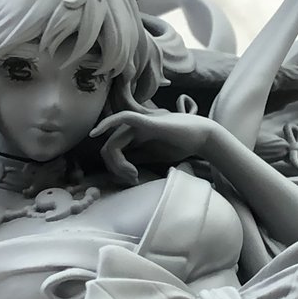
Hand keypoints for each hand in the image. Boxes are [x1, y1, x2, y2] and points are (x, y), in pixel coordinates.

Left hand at [90, 110, 219, 180]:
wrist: (201, 136)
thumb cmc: (180, 145)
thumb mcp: (152, 156)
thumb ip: (136, 158)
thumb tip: (120, 169)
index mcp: (132, 136)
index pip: (111, 152)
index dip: (116, 169)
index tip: (133, 180)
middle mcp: (131, 128)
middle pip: (107, 150)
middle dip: (115, 169)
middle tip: (133, 179)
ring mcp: (138, 123)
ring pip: (112, 143)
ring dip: (118, 164)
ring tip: (134, 174)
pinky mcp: (145, 120)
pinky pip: (121, 118)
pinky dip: (106, 124)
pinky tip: (96, 133)